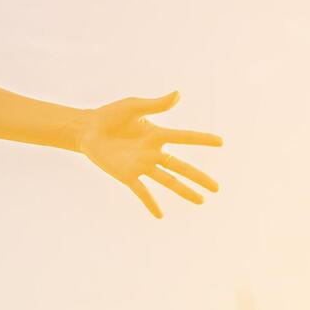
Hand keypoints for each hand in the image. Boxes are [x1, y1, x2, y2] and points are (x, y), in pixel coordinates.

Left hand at [79, 91, 223, 217]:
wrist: (88, 130)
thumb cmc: (110, 115)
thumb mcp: (133, 106)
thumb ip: (155, 105)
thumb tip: (178, 94)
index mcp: (157, 134)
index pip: (184, 137)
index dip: (202, 139)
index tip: (221, 142)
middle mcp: (153, 152)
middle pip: (181, 166)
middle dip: (199, 177)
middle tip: (217, 188)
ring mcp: (141, 165)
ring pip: (168, 180)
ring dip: (184, 191)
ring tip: (201, 201)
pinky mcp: (127, 175)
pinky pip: (142, 191)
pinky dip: (150, 203)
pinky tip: (160, 215)